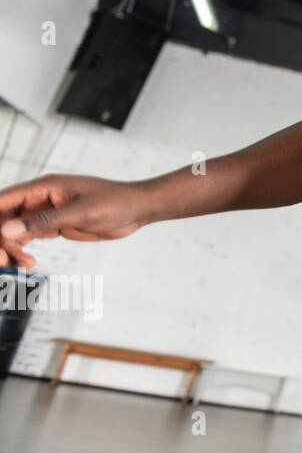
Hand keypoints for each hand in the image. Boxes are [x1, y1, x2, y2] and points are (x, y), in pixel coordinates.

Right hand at [0, 175, 151, 268]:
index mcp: (44, 188)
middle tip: (6, 260)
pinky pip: (28, 237)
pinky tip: (27, 263)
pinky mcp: (54, 225)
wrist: (138, 209)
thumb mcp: (81, 212)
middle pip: (4, 218)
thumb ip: (44, 221)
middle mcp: (40, 199)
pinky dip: (22, 251)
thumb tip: (8, 229)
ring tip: (22, 264)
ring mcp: (46, 213)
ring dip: (10, 248)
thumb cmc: (116, 202)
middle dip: (1, 239)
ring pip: (14, 230)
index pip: (4, 201)